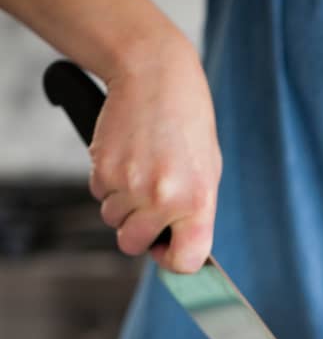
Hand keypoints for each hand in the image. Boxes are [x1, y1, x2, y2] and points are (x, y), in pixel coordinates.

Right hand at [89, 35, 221, 272]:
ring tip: (142, 171)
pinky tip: (126, 158)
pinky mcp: (103, 169)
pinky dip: (108, 184)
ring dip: (122, 205)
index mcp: (197, 202)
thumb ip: (194, 214)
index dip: (174, 261)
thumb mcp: (207, 172)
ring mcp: (131, 185)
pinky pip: (99, 196)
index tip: (169, 250)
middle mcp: (163, 199)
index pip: (184, 261)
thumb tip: (178, 249)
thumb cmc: (187, 126)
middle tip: (149, 207)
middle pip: (134, 246)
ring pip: (113, 220)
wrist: (155, 76)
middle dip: (139, 233)